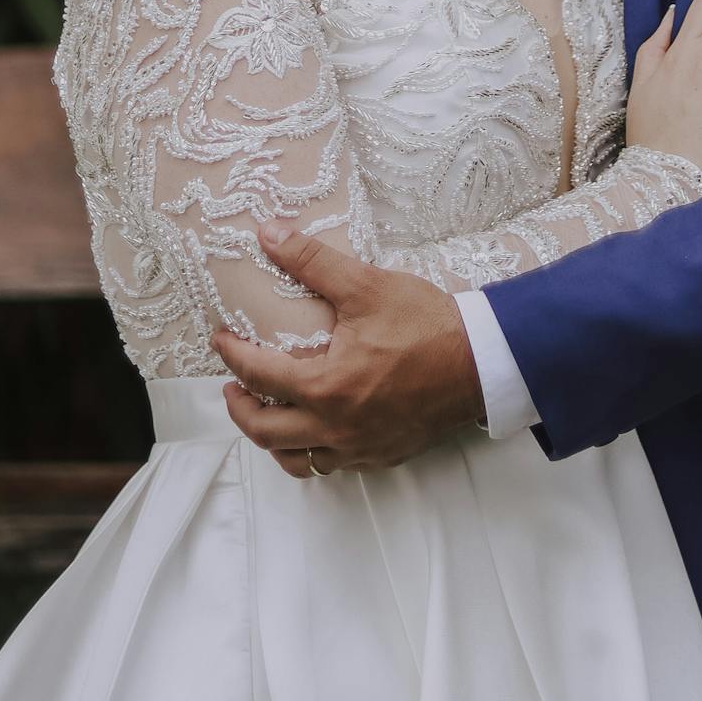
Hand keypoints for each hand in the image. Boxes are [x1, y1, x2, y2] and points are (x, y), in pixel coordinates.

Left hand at [213, 223, 484, 475]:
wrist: (480, 362)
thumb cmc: (424, 324)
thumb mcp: (366, 285)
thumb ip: (312, 261)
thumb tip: (268, 234)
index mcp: (326, 388)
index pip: (260, 375)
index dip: (233, 356)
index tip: (221, 340)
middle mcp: (335, 428)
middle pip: (266, 431)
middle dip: (240, 408)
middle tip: (232, 385)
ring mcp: (359, 449)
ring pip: (295, 459)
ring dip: (271, 437)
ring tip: (267, 412)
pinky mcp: (381, 456)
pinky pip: (330, 467)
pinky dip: (309, 450)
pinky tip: (314, 430)